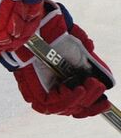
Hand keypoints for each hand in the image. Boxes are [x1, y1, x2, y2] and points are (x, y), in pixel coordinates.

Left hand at [2, 2, 113, 117]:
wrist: (36, 27)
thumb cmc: (54, 34)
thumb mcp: (79, 47)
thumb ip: (91, 61)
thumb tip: (103, 75)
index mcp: (64, 83)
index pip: (78, 104)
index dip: (92, 107)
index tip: (106, 102)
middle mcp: (52, 90)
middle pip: (74, 109)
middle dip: (91, 101)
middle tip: (98, 85)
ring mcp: (41, 93)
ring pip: (65, 109)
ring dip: (82, 99)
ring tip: (90, 85)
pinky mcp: (32, 93)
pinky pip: (50, 106)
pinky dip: (68, 100)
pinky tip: (79, 89)